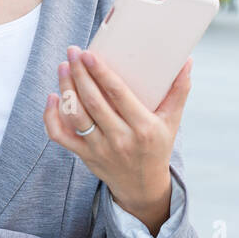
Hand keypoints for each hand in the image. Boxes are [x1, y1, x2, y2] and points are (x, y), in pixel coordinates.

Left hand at [44, 46, 191, 215]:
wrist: (143, 186)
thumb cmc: (158, 146)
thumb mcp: (172, 121)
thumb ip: (179, 91)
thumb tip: (187, 62)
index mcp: (143, 127)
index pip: (118, 94)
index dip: (101, 73)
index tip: (89, 54)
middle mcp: (120, 139)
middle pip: (93, 102)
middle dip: (79, 74)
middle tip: (73, 52)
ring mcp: (100, 148)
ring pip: (75, 116)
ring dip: (66, 89)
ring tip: (64, 67)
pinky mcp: (85, 155)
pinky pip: (61, 136)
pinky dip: (51, 118)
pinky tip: (53, 97)